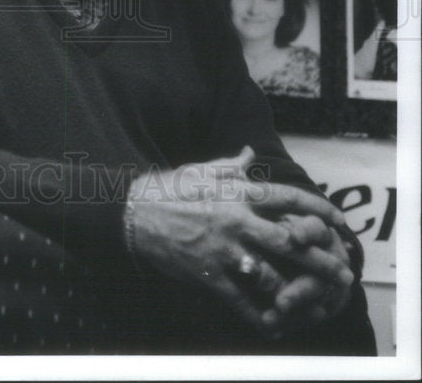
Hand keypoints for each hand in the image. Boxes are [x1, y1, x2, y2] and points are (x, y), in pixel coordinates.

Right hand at [127, 147, 352, 335]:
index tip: (338, 220)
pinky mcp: (209, 275)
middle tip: (343, 270)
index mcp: (237, 192)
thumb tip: (250, 152)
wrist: (133, 213)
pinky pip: (242, 302)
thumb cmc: (169, 189)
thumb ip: (231, 164)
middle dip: (322, 259)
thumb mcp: (201, 170)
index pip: (289, 199)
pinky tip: (276, 324)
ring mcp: (224, 250)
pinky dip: (262, 317)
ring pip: (273, 276)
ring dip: (298, 292)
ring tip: (317, 303)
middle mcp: (237, 220)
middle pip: (292, 242)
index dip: (319, 210)